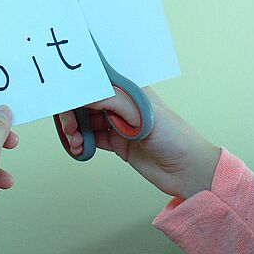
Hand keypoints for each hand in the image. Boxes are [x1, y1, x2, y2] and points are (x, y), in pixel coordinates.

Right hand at [59, 87, 219, 199]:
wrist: (188, 171)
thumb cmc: (175, 136)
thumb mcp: (144, 114)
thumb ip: (113, 101)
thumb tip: (85, 93)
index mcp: (130, 90)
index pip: (97, 83)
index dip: (79, 89)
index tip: (64, 99)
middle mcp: (122, 104)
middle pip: (87, 102)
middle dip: (73, 112)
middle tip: (70, 127)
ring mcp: (118, 124)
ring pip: (86, 121)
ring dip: (75, 129)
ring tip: (75, 141)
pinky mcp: (117, 143)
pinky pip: (92, 139)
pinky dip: (81, 143)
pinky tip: (79, 149)